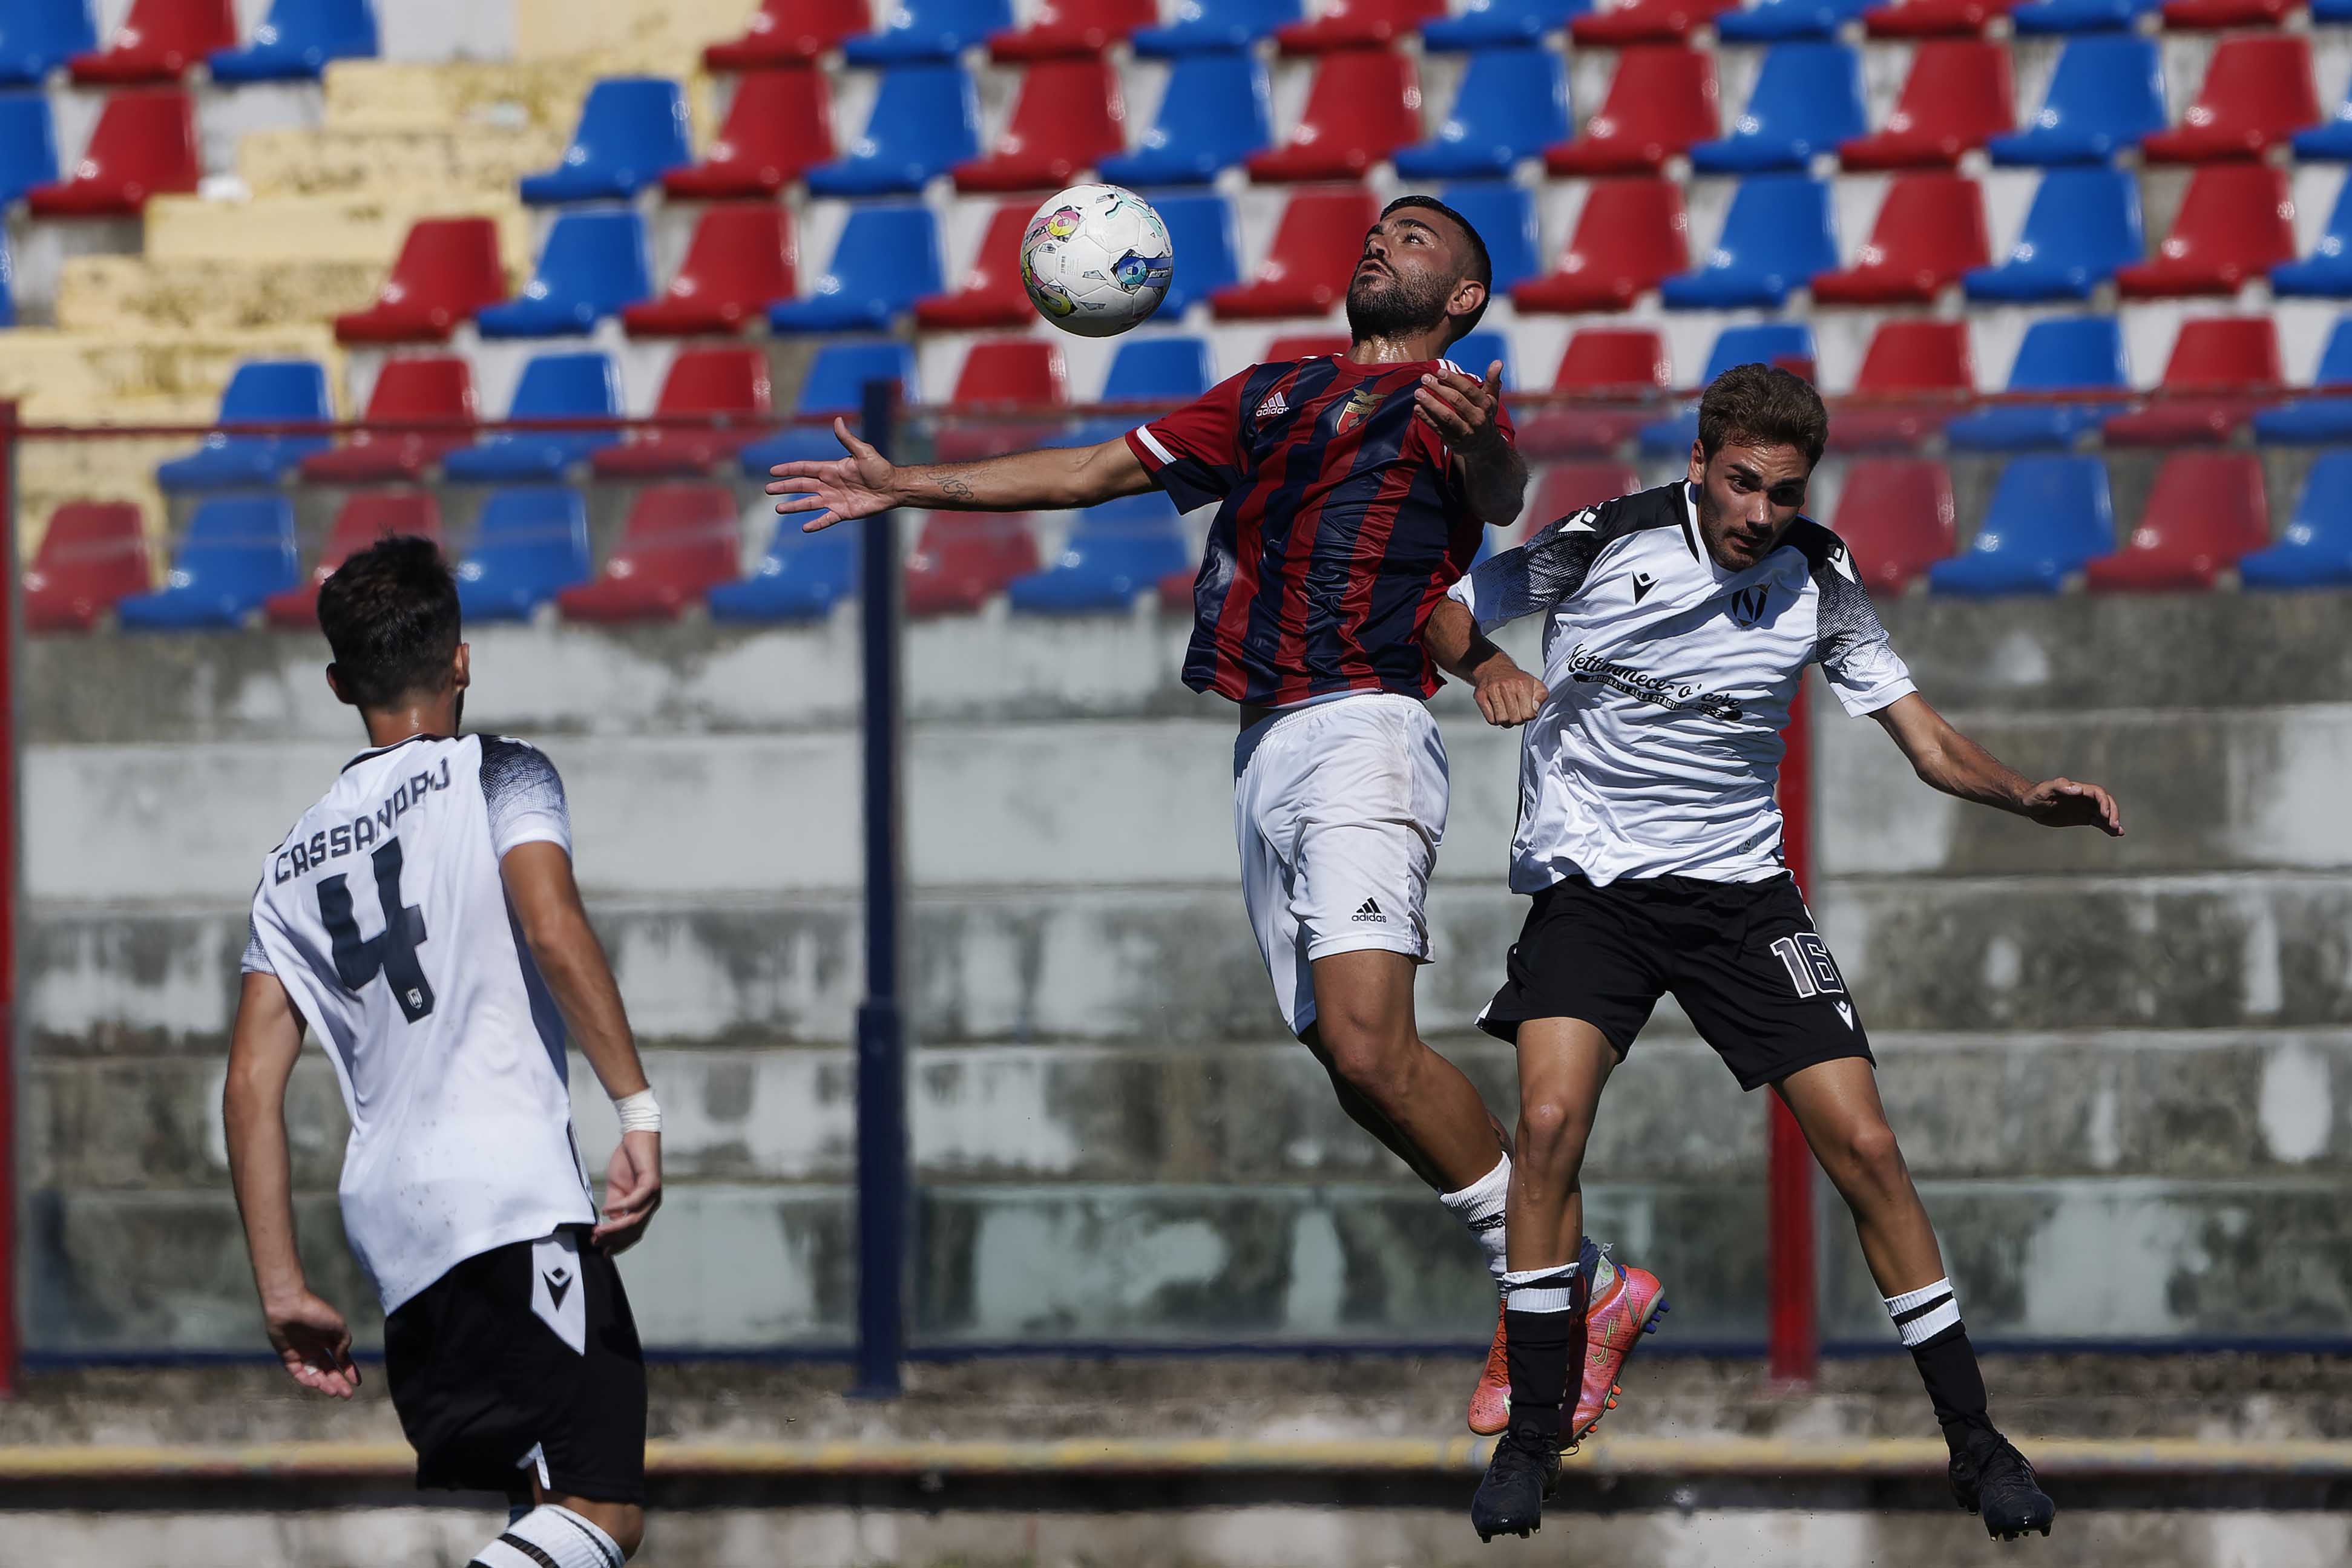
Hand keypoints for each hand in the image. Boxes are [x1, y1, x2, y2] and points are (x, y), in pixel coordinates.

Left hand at [264, 1287, 360, 1398]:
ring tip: (333, 1392)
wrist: (289, 1306)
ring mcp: (302, 1353)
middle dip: (338, 1382)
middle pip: (329, 1370)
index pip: (342, 1359)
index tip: (357, 1383)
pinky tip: (316, 1383)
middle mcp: (317, 1348)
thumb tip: (342, 1357)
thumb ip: (344, 1343)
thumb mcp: (338, 1325)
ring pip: (314, 1373)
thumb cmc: (317, 1312)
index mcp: (330, 1339)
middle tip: (347, 1396)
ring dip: (324, 1384)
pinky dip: (306, 1378)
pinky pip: (298, 1372)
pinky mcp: (288, 1356)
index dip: (350, 1371)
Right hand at [592, 1130, 662, 1253]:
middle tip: (595, 1243)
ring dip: (614, 1228)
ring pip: (634, 1220)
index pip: (633, 1234)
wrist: (637, 1137)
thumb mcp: (617, 1189)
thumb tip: (608, 1225)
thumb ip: (615, 1207)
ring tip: (597, 1232)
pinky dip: (619, 1207)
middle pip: (634, 1231)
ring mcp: (653, 1196)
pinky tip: (605, 1210)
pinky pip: (634, 1201)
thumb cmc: (627, 1162)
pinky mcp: (651, 1183)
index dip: (618, 1245)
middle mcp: (652, 1204)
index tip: (602, 1251)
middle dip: (613, 1240)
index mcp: (644, 1208)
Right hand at [763, 418, 896, 532]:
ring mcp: (834, 499)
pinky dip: (816, 524)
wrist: (893, 487)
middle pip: (802, 486)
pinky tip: (805, 528)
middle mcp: (829, 484)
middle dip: (785, 487)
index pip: (805, 468)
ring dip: (794, 506)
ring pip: (809, 503)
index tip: (773, 471)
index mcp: (831, 469)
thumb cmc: (880, 468)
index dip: (789, 469)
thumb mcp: (863, 452)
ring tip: (779, 509)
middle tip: (768, 490)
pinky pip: (826, 519)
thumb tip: (837, 420)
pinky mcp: (843, 512)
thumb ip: (847, 439)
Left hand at [1416, 360, 1506, 455]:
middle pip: (1456, 401)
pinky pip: (1438, 429)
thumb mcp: (1491, 399)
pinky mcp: (1454, 442)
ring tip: (1418, 393)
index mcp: (1486, 406)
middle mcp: (1477, 419)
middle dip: (1439, 389)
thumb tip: (1498, 361)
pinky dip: (1426, 419)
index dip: (1453, 380)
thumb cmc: (1485, 416)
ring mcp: (1466, 432)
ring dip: (1430, 404)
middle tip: (1425, 378)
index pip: (1469, 390)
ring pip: (1446, 416)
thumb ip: (1492, 380)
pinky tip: (1417, 408)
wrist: (1485, 446)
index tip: (1439, 371)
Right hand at [1472, 656, 1547, 727]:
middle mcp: (1506, 686)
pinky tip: (1498, 711)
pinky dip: (1495, 719)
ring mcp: (1492, 691)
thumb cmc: (1516, 679)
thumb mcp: (1536, 684)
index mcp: (1522, 684)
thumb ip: (1541, 697)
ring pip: (1501, 720)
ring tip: (1507, 713)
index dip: (1529, 716)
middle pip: (1515, 719)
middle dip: (1517, 720)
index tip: (1527, 711)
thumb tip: (1534, 709)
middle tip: (1517, 713)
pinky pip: (1490, 719)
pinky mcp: (1480, 696)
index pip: (1528, 714)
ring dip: (1506, 721)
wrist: (1494, 668)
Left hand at [2020, 777, 2122, 835]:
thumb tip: (2079, 789)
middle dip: (2112, 812)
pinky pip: (2098, 821)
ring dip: (2112, 821)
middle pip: (2105, 802)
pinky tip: (2114, 834)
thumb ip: (2059, 787)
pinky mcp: (2083, 817)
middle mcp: (2084, 797)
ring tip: (2118, 832)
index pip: (2097, 793)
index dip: (2104, 802)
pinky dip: (2107, 827)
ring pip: (2104, 813)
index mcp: (2077, 789)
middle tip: (2114, 825)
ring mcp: (2085, 807)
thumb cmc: (2034, 796)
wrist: (2029, 805)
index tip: (2105, 815)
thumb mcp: (2043, 791)